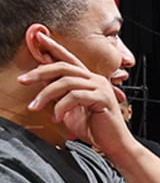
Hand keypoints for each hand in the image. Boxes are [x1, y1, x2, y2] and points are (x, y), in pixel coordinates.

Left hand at [19, 32, 130, 150]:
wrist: (114, 145)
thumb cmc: (95, 129)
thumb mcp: (70, 110)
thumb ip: (60, 96)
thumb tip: (43, 85)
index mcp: (89, 80)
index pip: (69, 59)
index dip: (53, 47)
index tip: (38, 37)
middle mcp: (96, 80)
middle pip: (63, 67)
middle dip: (40, 72)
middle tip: (23, 80)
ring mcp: (101, 88)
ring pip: (66, 82)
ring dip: (46, 94)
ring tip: (35, 107)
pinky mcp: (103, 98)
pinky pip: (75, 96)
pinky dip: (61, 107)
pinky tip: (57, 118)